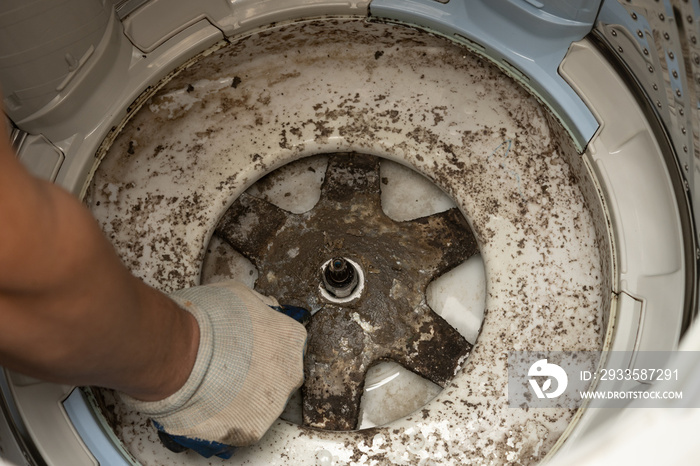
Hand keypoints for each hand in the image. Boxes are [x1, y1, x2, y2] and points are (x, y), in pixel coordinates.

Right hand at [119, 281, 307, 458]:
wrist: (179, 354)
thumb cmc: (205, 322)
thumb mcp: (239, 295)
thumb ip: (258, 307)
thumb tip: (259, 310)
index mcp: (291, 339)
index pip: (286, 345)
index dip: (261, 347)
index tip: (245, 349)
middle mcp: (290, 374)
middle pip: (277, 376)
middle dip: (253, 374)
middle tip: (225, 368)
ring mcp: (272, 404)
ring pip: (259, 404)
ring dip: (239, 399)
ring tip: (211, 387)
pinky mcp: (251, 430)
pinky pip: (240, 426)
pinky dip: (224, 421)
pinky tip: (207, 406)